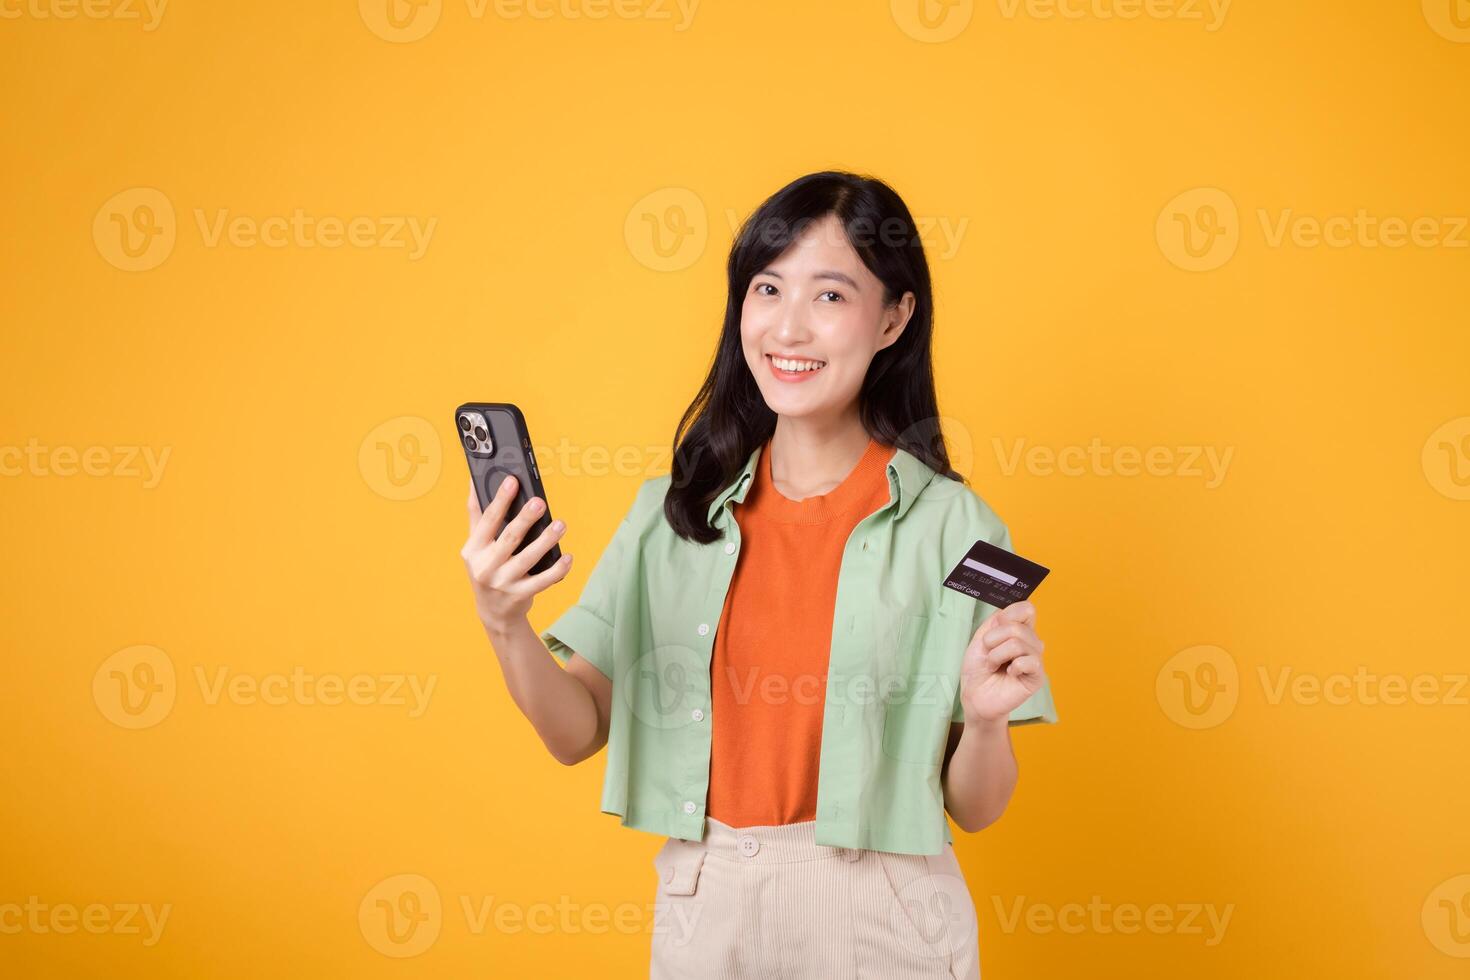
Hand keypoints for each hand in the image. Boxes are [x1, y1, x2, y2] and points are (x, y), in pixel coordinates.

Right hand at [461, 475, 571, 633]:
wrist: (493, 612)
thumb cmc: (486, 569)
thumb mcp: (476, 546)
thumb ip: (476, 514)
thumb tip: (473, 481)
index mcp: (473, 550)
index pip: (488, 521)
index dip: (500, 500)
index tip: (513, 481)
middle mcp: (485, 567)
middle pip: (509, 538)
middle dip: (525, 519)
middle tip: (540, 502)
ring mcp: (503, 583)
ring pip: (529, 558)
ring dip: (546, 540)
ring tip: (560, 524)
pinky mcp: (520, 595)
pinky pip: (543, 581)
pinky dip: (558, 569)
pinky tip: (568, 556)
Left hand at [959, 600, 1046, 724]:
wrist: (974, 696)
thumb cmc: (978, 669)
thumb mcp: (980, 638)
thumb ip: (995, 622)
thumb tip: (1009, 613)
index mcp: (1019, 629)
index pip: (1026, 609)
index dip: (1008, 615)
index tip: (993, 630)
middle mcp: (1030, 642)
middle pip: (1016, 626)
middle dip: (992, 640)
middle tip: (989, 656)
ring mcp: (1035, 658)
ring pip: (1018, 643)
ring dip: (997, 655)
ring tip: (994, 666)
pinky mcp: (1037, 676)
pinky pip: (1031, 661)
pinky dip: (1013, 666)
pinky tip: (1009, 674)